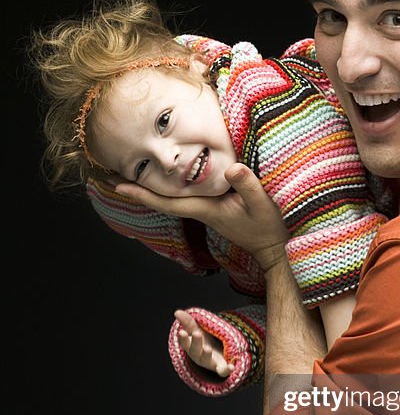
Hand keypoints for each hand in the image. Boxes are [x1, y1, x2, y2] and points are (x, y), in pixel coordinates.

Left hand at [116, 163, 288, 270]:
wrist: (274, 247)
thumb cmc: (268, 227)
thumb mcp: (261, 203)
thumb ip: (247, 185)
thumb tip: (232, 167)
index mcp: (205, 208)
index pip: (167, 200)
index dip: (142, 193)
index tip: (118, 185)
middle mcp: (200, 209)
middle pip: (161, 199)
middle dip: (136, 188)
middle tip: (109, 175)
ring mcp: (206, 209)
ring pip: (170, 197)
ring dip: (149, 187)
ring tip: (129, 173)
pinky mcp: (214, 206)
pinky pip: (183, 196)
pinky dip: (168, 187)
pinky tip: (164, 179)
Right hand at [174, 309, 234, 377]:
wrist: (220, 355)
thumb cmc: (206, 341)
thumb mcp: (197, 330)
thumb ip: (188, 322)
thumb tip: (176, 311)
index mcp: (192, 347)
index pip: (186, 343)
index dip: (183, 338)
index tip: (181, 331)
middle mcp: (200, 356)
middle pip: (196, 351)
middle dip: (196, 343)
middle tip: (196, 333)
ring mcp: (211, 363)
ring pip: (207, 361)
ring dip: (207, 355)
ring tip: (208, 349)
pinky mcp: (222, 368)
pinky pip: (224, 371)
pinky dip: (227, 370)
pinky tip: (232, 366)